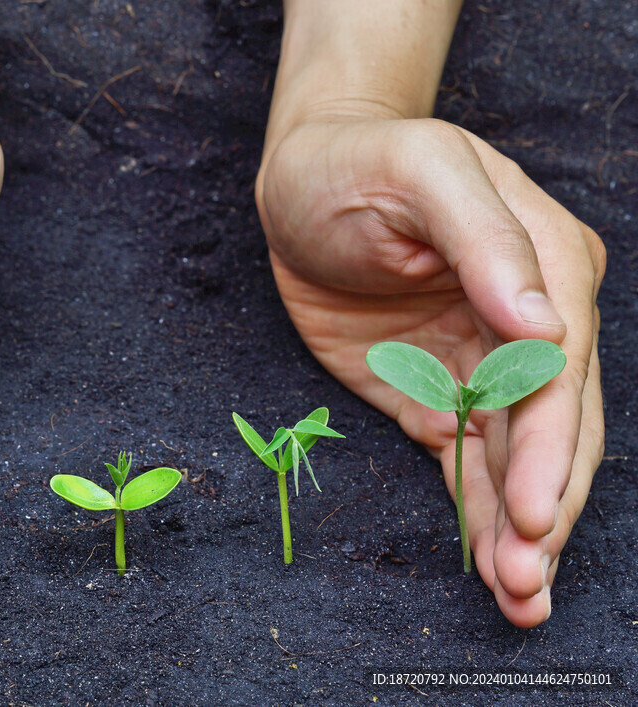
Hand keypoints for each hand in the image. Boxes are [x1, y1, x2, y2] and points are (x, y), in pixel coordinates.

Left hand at [256, 118, 604, 626]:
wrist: (304, 180)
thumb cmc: (363, 160)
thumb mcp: (424, 172)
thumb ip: (486, 241)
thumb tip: (544, 324)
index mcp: (543, 268)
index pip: (557, 375)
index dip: (548, 450)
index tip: (531, 513)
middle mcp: (525, 326)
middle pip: (549, 431)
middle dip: (541, 510)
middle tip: (525, 584)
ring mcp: (479, 365)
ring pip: (511, 460)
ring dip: (517, 531)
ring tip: (520, 599)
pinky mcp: (431, 393)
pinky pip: (461, 461)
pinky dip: (475, 513)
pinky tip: (489, 564)